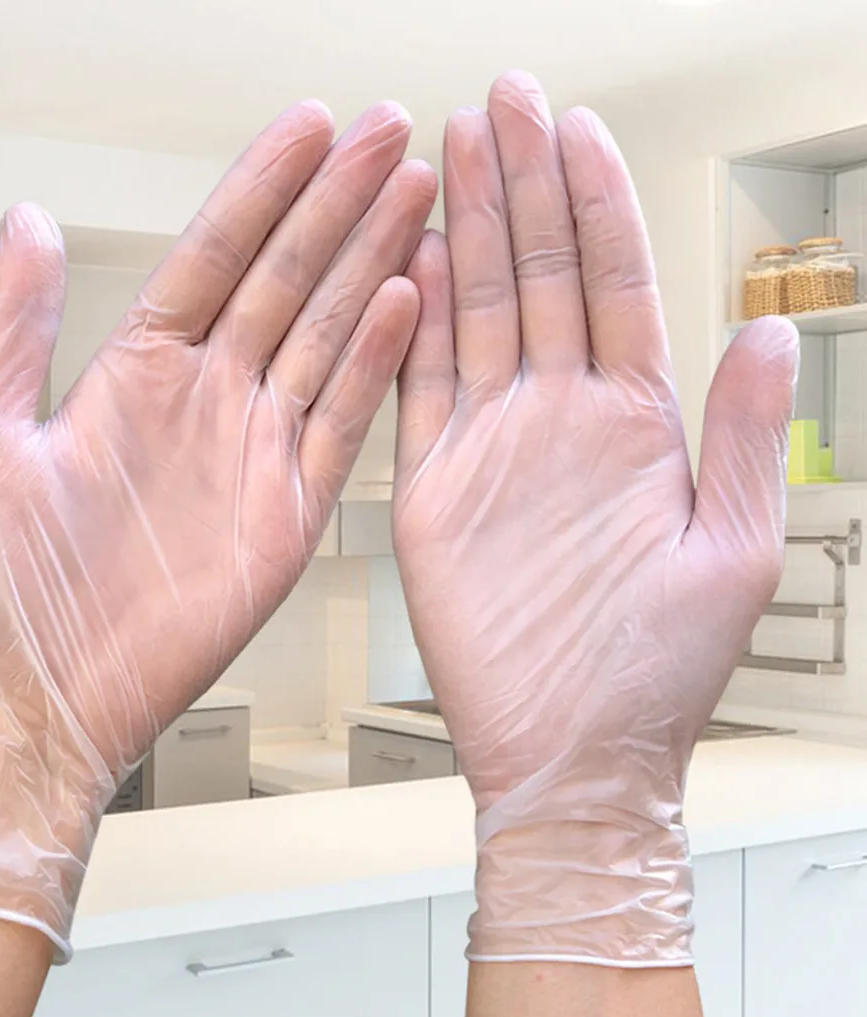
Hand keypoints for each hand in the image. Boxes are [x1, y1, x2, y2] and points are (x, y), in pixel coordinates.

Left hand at [0, 100, 436, 958]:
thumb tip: (30, 221)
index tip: (308, 128)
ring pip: (327, 335)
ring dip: (372, 264)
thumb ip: (18, 324)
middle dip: (339, 204)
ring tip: (415, 200)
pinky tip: (406, 305)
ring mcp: (257, 450)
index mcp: (140, 372)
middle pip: (287, 279)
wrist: (55, 691)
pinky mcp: (291, 508)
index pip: (215, 253)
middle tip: (389, 138)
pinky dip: (377, 364)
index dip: (263, 187)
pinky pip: (343, 423)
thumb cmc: (12, 580)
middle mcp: (209, 400)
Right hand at [393, 72, 796, 964]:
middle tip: (501, 104)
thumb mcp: (732, 550)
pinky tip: (411, 262)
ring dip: (468, 232)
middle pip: (540, 278)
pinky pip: (418, 389)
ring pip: (477, 315)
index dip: (596, 204)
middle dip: (522, 186)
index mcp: (635, 426)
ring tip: (453, 152)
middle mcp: (560, 421)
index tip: (578, 130)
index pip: (613, 285)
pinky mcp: (433, 487)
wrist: (572, 750)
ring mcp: (492, 447)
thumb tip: (768, 332)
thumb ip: (744, 435)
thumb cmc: (654, 670)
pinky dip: (414, 325)